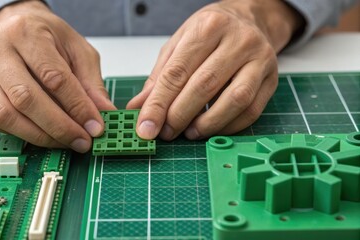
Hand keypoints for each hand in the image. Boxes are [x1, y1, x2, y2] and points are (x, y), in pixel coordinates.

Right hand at [0, 1, 114, 151]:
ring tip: (65, 141)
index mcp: (25, 32)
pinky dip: (23, 134)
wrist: (13, 26)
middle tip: (81, 140)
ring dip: (40, 136)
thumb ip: (91, 83)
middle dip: (59, 127)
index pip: (53, 77)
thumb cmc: (45, 36)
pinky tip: (44, 135)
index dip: (77, 107)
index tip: (95, 127)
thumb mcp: (77, 50)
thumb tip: (104, 112)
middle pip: (26, 98)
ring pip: (5, 115)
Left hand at [127, 0, 302, 139]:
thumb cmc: (210, 34)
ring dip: (208, 124)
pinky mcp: (272, 79)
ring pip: (235, 100)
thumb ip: (159, 77)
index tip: (146, 126)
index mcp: (208, 27)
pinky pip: (252, 110)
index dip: (159, 103)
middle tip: (166, 133)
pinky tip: (211, 129)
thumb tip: (139, 108)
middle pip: (204, 85)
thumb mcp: (179, 45)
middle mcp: (238, 40)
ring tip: (189, 133)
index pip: (177, 71)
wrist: (250, 21)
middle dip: (180, 115)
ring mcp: (260, 59)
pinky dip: (229, 126)